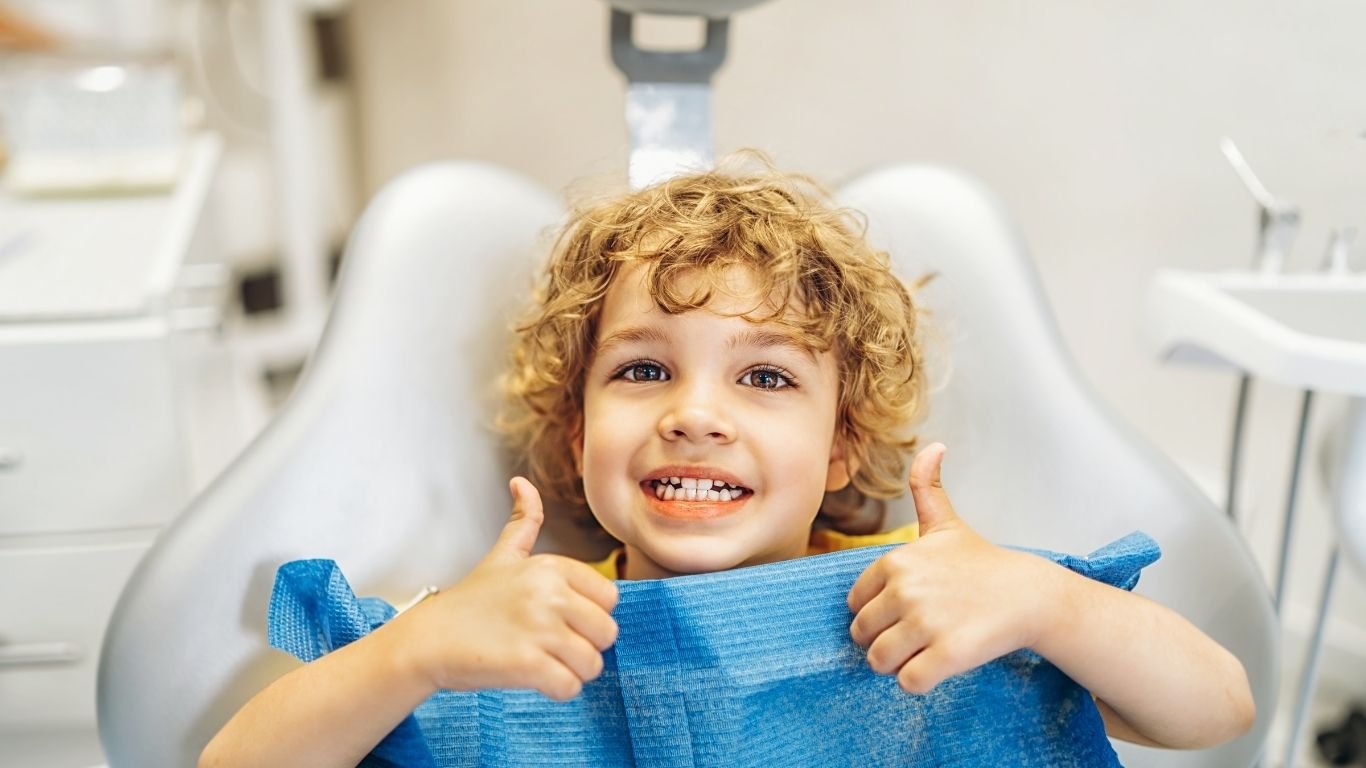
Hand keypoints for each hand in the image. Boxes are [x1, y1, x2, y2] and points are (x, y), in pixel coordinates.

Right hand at [398, 477, 618, 700]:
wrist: (427, 639)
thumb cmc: (469, 602)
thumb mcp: (501, 556)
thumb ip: (522, 521)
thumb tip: (522, 482)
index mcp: (551, 566)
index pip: (610, 598)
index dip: (590, 616)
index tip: (562, 621)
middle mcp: (549, 593)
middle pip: (607, 632)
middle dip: (586, 647)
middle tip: (554, 648)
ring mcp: (539, 628)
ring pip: (592, 663)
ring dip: (573, 672)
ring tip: (545, 664)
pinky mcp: (527, 663)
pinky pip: (570, 687)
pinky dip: (558, 691)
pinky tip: (536, 681)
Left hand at [846, 443, 1061, 693]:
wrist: (1030, 595)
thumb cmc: (982, 564)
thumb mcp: (947, 523)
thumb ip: (927, 487)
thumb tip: (934, 445)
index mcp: (896, 562)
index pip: (856, 604)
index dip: (877, 614)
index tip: (905, 611)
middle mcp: (905, 590)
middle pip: (863, 635)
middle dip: (884, 642)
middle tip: (916, 637)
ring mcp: (926, 623)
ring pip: (879, 662)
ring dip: (898, 665)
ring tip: (924, 652)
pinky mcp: (947, 654)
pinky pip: (908, 683)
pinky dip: (918, 683)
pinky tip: (938, 667)